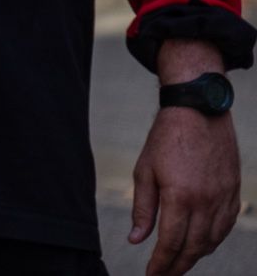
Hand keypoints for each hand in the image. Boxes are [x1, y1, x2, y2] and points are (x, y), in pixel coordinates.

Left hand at [130, 106, 240, 275]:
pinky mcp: (233, 193)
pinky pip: (225, 227)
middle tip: (163, 275)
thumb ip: (142, 209)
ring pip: (211, 241)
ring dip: (195, 256)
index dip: (161, 264)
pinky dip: (212, 241)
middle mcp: (206, 202)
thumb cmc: (166, 138)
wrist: (199, 112)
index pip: (171, 243)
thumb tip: (137, 240)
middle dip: (177, 266)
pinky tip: (200, 244)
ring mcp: (223, 199)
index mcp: (180, 197)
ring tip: (178, 264)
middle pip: (193, 248)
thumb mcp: (144, 171)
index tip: (151, 275)